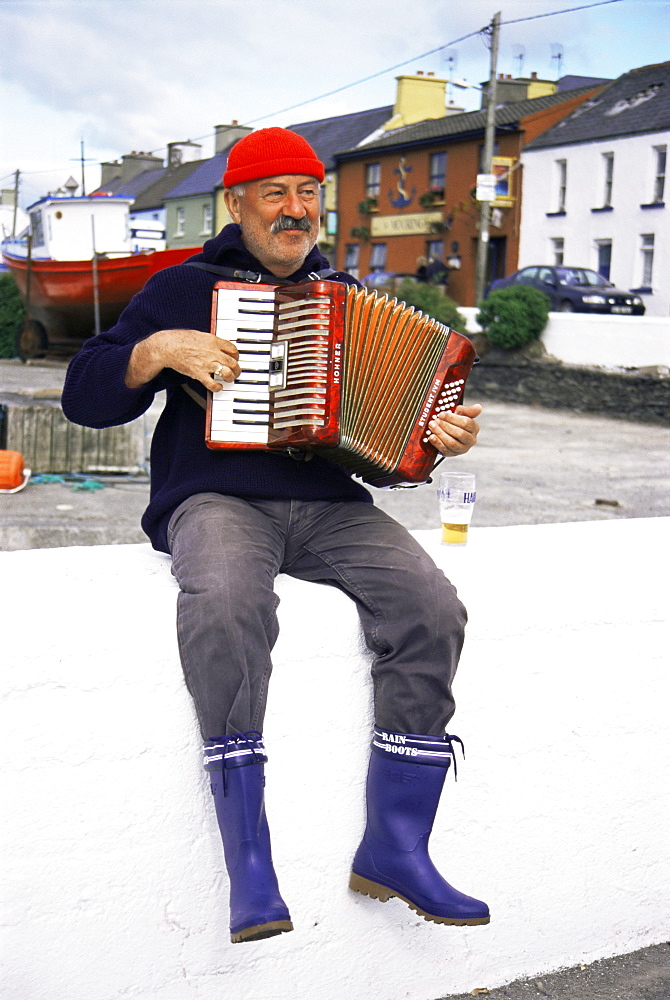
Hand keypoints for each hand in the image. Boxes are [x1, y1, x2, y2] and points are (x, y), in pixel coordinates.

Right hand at [125, 329, 239, 391]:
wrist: (167, 346)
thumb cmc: (181, 339)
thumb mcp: (200, 335)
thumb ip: (212, 341)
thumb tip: (220, 345)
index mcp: (214, 341)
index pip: (234, 349)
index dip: (236, 356)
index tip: (234, 359)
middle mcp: (213, 352)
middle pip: (234, 362)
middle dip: (237, 369)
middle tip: (235, 372)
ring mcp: (206, 363)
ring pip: (228, 373)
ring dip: (231, 377)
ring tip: (228, 379)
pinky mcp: (199, 374)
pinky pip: (213, 384)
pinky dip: (218, 388)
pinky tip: (218, 387)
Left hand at [427, 403, 481, 456]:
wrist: (449, 433)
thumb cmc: (456, 422)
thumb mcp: (462, 413)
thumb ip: (468, 410)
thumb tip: (478, 407)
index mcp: (474, 428)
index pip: (466, 423)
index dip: (453, 418)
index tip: (442, 414)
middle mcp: (470, 440)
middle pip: (460, 434)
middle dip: (446, 426)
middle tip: (436, 420)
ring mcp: (462, 449)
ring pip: (452, 443)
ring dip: (440, 434)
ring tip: (432, 426)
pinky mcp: (452, 454)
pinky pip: (444, 450)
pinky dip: (437, 443)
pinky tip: (431, 436)